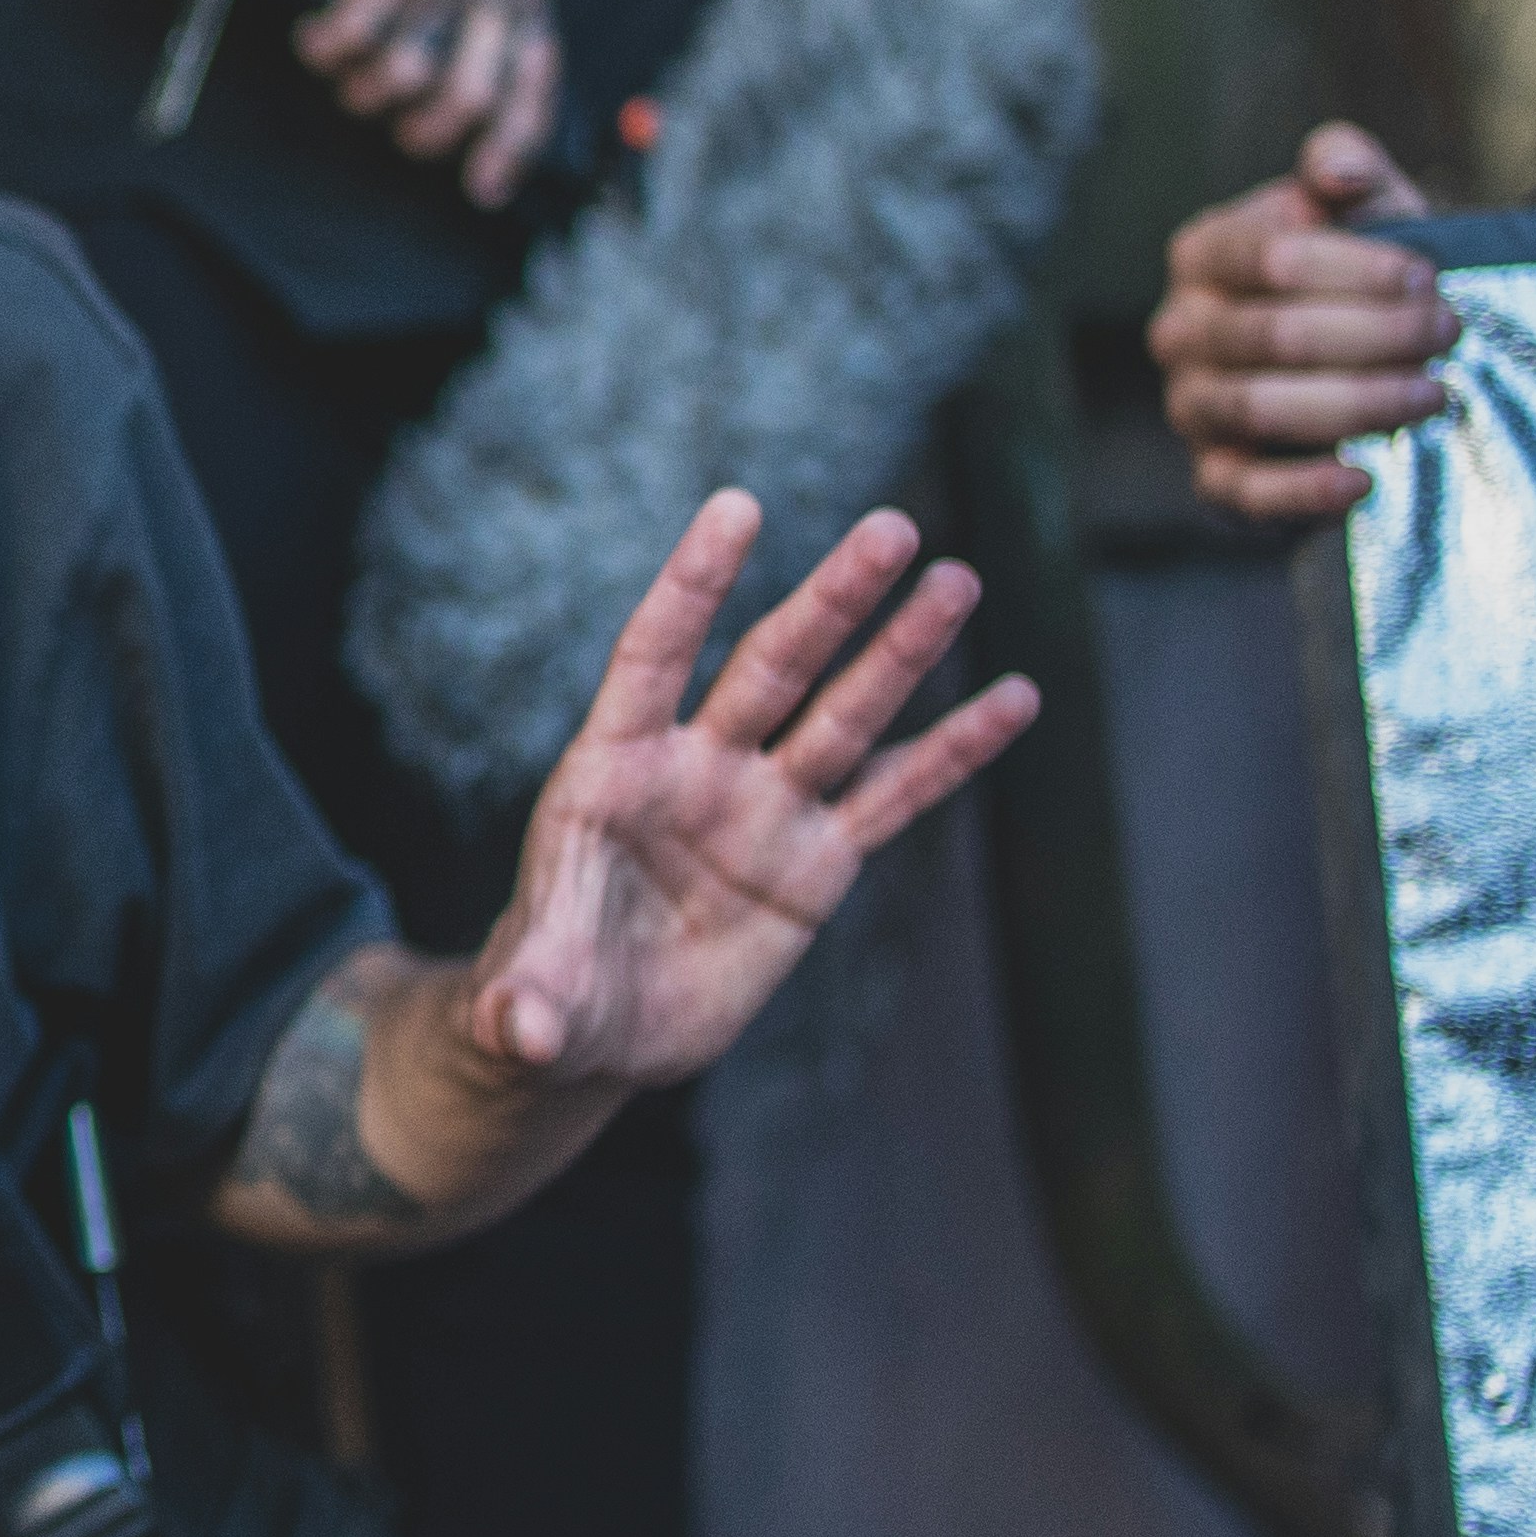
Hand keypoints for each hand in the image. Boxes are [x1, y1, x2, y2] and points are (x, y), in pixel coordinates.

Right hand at [286, 0, 561, 205]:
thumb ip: (474, 19)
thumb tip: (456, 106)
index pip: (534, 88)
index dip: (510, 149)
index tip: (480, 190)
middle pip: (468, 102)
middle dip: (419, 131)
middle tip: (381, 114)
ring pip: (407, 80)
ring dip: (361, 89)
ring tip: (341, 66)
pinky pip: (358, 40)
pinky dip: (328, 50)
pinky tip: (314, 36)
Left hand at [469, 496, 1041, 1090]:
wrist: (598, 1026)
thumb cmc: (546, 992)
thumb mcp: (526, 1003)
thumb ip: (524, 1003)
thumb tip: (520, 1031)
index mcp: (610, 769)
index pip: (654, 655)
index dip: (693, 585)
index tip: (738, 505)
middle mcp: (695, 769)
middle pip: (771, 668)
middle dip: (831, 603)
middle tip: (893, 531)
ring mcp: (763, 809)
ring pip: (843, 715)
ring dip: (901, 652)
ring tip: (958, 580)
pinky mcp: (816, 862)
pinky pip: (894, 797)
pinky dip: (953, 752)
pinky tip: (1015, 698)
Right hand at [1148, 122, 1450, 522]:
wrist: (1371, 351)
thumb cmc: (1367, 272)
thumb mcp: (1367, 209)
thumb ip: (1349, 168)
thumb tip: (1339, 169)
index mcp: (1204, 253)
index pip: (1266, 257)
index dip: (1353, 268)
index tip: (1427, 276)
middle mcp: (1181, 329)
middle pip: (1271, 334)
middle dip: (1373, 334)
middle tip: (1449, 331)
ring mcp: (1191, 404)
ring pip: (1259, 407)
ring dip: (1357, 402)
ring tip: (1434, 393)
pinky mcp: (1215, 475)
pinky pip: (1242, 490)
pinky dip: (1301, 489)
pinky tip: (1362, 478)